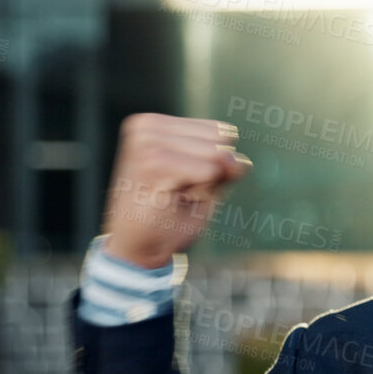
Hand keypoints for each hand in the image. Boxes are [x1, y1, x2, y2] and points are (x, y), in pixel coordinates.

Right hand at [102, 114, 250, 268]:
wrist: (139, 250)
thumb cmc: (172, 215)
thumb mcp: (210, 183)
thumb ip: (228, 165)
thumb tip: (233, 158)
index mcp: (155, 123)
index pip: (221, 132)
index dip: (214, 165)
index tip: (183, 182)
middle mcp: (147, 125)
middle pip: (221, 141)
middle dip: (211, 174)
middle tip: (177, 192)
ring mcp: (147, 141)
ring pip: (216, 156)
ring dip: (204, 184)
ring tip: (174, 196)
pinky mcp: (151, 161)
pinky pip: (209, 171)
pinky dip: (201, 192)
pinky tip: (172, 200)